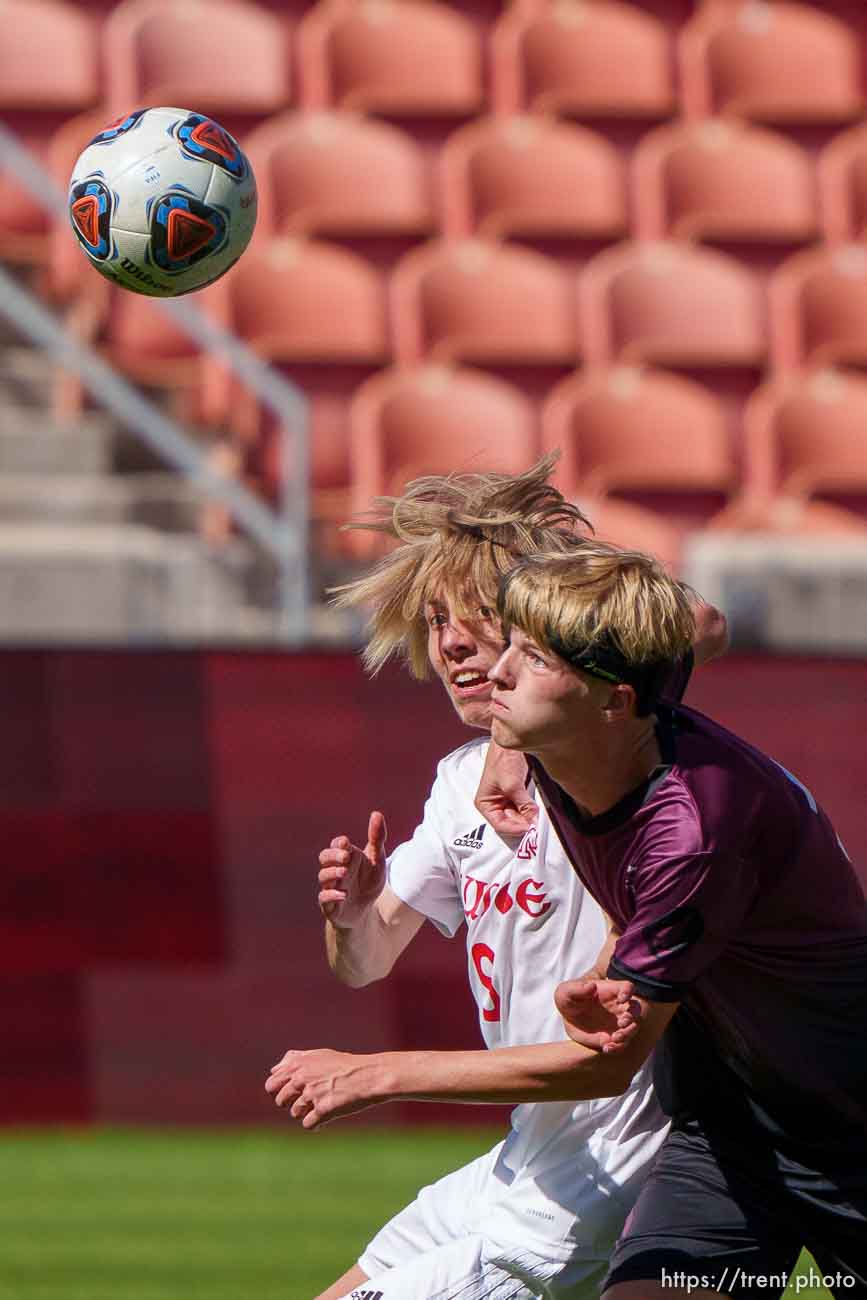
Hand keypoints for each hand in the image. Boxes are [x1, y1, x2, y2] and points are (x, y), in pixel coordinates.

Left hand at [265, 1048, 387, 1129]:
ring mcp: (311, 1094)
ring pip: (294, 1113)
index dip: (279, 1091)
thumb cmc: (344, 1065)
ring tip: (322, 1104)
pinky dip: (316, 1123)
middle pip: (280, 1101)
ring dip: (306, 1112)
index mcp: (297, 1064)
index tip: (292, 1092)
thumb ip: (294, 1060)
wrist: (368, 1075)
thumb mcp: (318, 1055)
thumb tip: (274, 1070)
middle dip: (290, 1103)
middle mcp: (301, 1078)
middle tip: (307, 1100)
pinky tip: (326, 1116)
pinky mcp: (322, 1109)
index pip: (271, 1084)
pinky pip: (308, 1124)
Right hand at [317, 810, 386, 927]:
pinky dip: (331, 895)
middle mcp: (334, 870)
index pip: (336, 844)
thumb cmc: (368, 882)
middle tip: (346, 856)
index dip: (339, 843)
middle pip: (324, 857)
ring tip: (344, 872)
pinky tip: (343, 894)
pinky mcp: (330, 905)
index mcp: (344, 857)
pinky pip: (323, 899)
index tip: (347, 843)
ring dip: (332, 873)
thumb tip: (376, 814)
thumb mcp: (377, 860)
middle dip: (333, 855)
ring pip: (323, 877)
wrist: (366, 911)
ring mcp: (330, 887)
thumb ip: (377, 838)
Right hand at [474, 741, 536, 837]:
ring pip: (519, 816)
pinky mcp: (517, 794)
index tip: (529, 828)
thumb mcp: (513, 784)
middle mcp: (494, 803)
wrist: (512, 741)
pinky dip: (532, 809)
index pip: (500, 825)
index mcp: (485, 803)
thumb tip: (533, 819)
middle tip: (536, 824)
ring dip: (529, 816)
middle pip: (510, 823)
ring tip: (537, 815)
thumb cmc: (503, 757)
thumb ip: (523, 804)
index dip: (515, 828)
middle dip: (523, 822)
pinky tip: (537, 809)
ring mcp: (507, 799)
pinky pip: (525, 807)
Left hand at [554, 978, 641, 1053]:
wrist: (568, 1017)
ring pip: (633, 1027)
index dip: (628, 991)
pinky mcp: (615, 1037)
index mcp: (610, 990)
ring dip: (627, 1034)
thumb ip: (577, 988)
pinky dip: (617, 1047)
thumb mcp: (565, 992)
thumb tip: (591, 986)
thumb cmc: (569, 998)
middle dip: (631, 1017)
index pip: (627, 987)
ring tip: (613, 1039)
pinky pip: (622, 1043)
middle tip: (621, 1023)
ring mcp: (619, 1022)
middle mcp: (619, 1006)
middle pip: (635, 1009)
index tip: (622, 999)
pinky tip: (606, 1047)